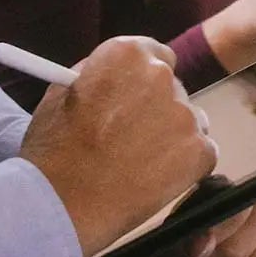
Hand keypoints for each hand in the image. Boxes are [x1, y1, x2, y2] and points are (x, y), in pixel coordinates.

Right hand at [19, 36, 216, 256]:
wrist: (65, 203)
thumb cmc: (54, 150)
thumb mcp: (62, 93)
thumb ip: (97, 75)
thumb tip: (115, 76)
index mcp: (127, 54)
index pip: (156, 55)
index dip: (144, 80)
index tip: (136, 98)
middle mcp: (162, 76)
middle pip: (172, 89)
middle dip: (157, 109)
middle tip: (131, 139)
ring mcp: (186, 114)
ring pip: (189, 121)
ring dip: (172, 137)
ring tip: (140, 164)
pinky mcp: (201, 150)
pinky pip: (201, 152)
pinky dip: (185, 165)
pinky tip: (155, 179)